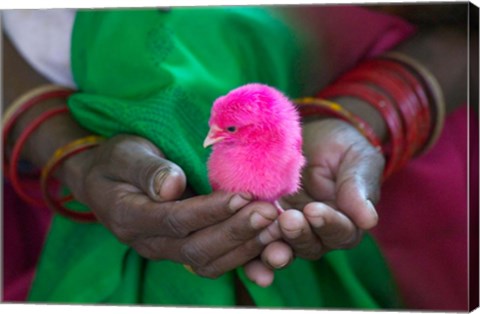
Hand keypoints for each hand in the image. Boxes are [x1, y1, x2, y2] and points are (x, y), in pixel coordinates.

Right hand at [63, 134, 278, 277]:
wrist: (107, 180)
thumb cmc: (117, 160)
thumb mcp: (125, 154)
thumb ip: (146, 170)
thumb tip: (172, 187)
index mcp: (130, 217)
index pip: (175, 220)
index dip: (211, 211)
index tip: (243, 196)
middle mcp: (148, 242)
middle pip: (196, 248)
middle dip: (236, 231)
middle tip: (269, 213)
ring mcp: (166, 249)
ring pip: (208, 261)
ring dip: (245, 248)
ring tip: (276, 227)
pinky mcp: (183, 248)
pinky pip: (214, 261)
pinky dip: (244, 257)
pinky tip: (269, 245)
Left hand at [244, 118, 384, 284]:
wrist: (312, 136)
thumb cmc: (341, 147)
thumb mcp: (357, 161)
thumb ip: (359, 188)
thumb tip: (369, 220)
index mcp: (345, 223)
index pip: (340, 232)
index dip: (328, 224)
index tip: (315, 210)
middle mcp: (316, 233)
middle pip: (309, 245)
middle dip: (297, 235)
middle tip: (287, 220)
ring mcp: (288, 229)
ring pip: (282, 247)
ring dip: (272, 247)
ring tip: (265, 233)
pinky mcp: (263, 222)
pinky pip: (257, 240)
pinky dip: (250, 252)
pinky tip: (243, 255)